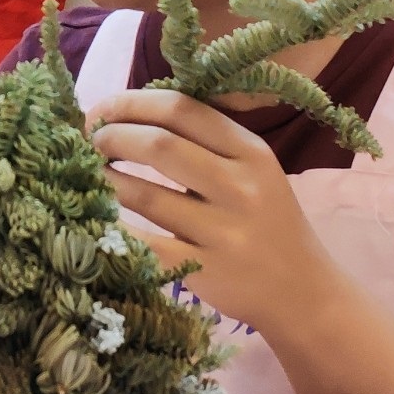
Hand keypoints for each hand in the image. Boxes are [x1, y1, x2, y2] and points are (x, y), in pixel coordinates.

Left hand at [90, 89, 393, 393]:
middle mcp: (240, 186)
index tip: (101, 110)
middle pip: (160, 145)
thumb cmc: (267, 221)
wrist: (302, 290)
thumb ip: (208, 139)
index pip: (182, 108)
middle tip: (91, 141)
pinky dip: (113, 228)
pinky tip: (98, 219)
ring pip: (144, 194)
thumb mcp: (255, 169)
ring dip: (106, 180)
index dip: (131, 103)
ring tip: (91, 175)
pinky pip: (144, 243)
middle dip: (112, 137)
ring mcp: (222, 231)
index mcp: (251, 151)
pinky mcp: (204, 271)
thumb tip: (132, 111)